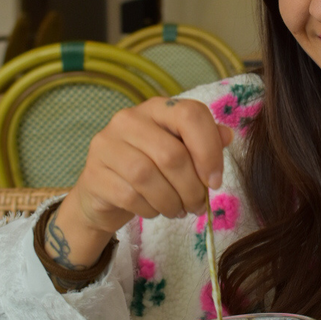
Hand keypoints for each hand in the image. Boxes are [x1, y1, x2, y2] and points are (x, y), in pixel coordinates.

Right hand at [49, 98, 231, 266]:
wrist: (104, 194)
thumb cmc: (151, 169)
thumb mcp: (180, 152)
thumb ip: (204, 141)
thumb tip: (227, 135)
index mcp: (157, 108)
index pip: (191, 115)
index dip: (209, 151)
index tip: (215, 181)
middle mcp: (129, 119)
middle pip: (172, 154)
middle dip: (192, 187)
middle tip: (198, 205)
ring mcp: (107, 145)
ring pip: (148, 176)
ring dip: (172, 201)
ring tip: (179, 210)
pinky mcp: (93, 174)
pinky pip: (130, 196)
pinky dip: (151, 209)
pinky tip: (156, 211)